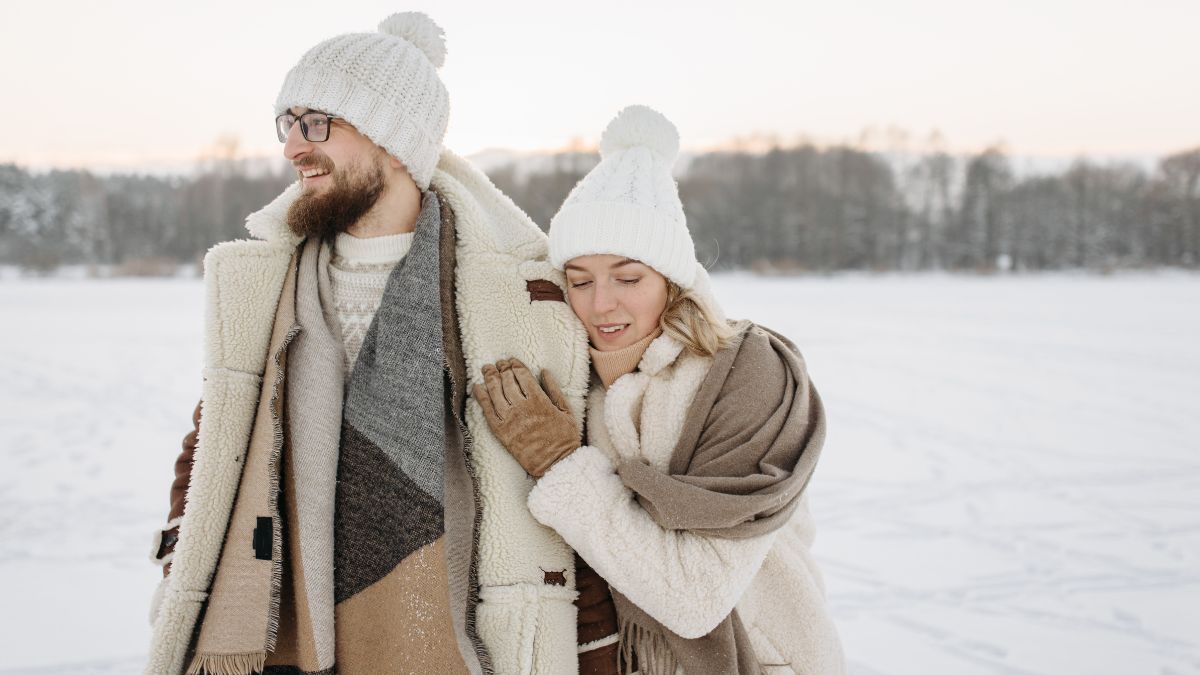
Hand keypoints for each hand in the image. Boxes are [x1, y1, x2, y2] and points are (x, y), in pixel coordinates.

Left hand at [472, 359, 578, 476]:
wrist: (555, 464)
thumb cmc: (564, 438)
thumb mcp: (566, 410)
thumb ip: (554, 389)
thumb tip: (543, 371)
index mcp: (539, 401)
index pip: (522, 376)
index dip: (515, 365)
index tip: (511, 360)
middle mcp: (522, 408)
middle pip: (507, 381)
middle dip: (502, 368)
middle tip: (499, 363)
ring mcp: (510, 420)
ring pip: (495, 392)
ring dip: (490, 377)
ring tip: (487, 369)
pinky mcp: (501, 432)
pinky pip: (487, 410)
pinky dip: (481, 397)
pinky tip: (477, 387)